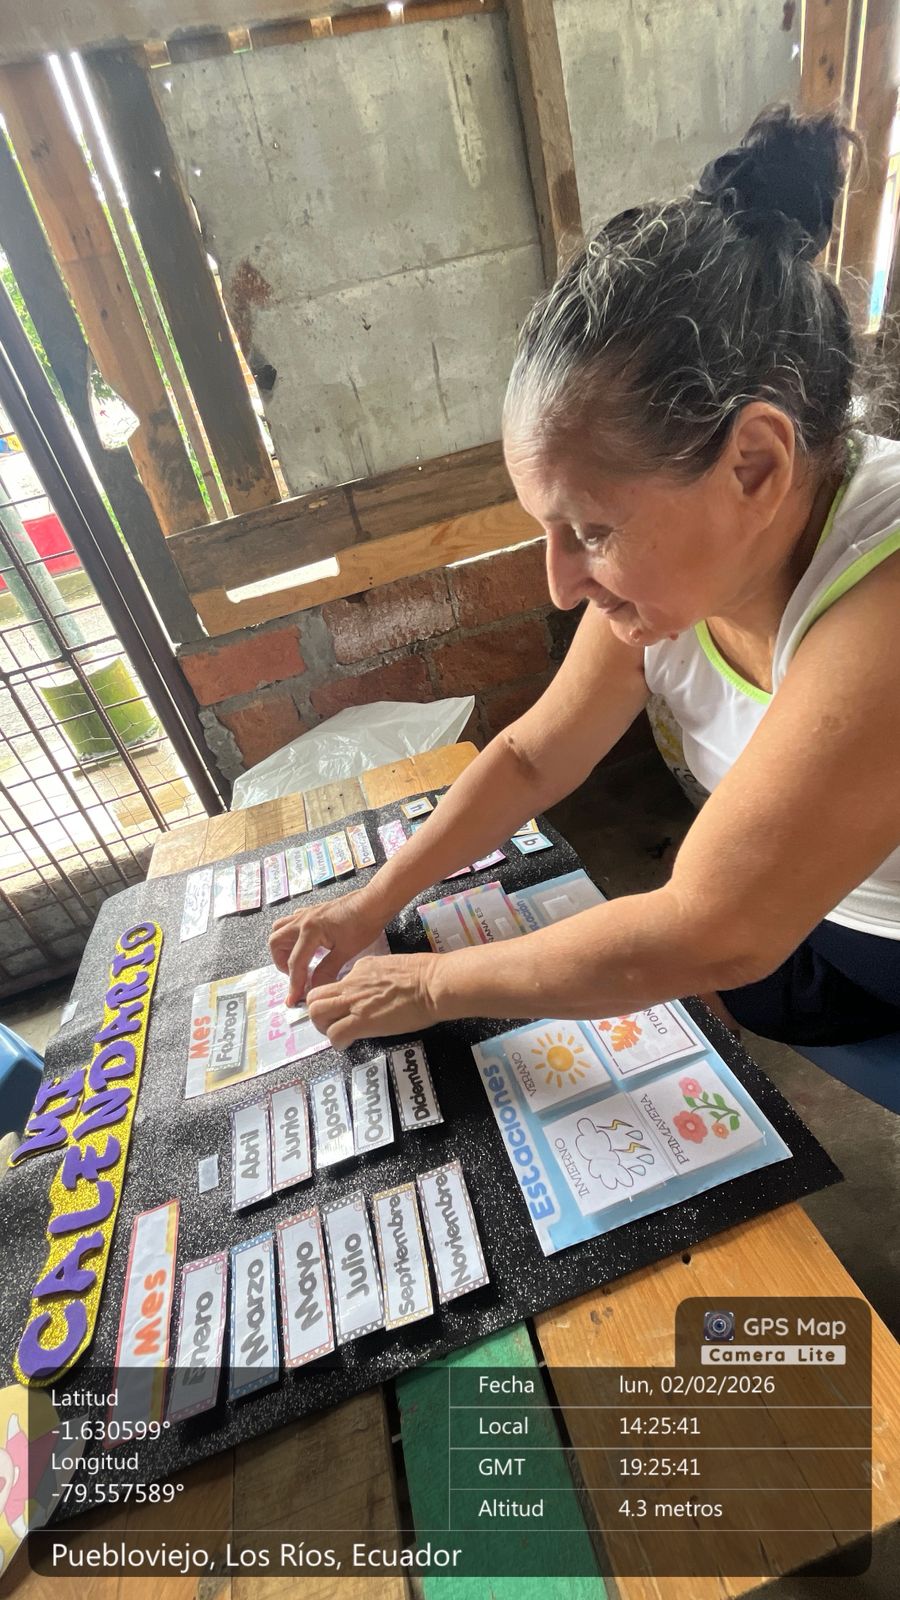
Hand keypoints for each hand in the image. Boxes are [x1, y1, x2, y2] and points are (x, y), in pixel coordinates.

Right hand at [269, 888, 384, 1005]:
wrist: (373, 902)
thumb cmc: (363, 924)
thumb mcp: (346, 951)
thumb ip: (327, 970)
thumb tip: (314, 988)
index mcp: (310, 931)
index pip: (295, 963)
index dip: (294, 984)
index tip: (293, 1000)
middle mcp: (302, 920)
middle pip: (276, 943)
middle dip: (281, 963)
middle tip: (296, 975)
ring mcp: (305, 914)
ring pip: (279, 929)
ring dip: (283, 947)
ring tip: (297, 960)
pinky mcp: (312, 911)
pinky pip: (291, 922)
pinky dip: (292, 936)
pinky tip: (306, 945)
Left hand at [306, 953, 440, 1047]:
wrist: (433, 984)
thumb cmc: (425, 975)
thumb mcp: (392, 966)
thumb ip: (378, 976)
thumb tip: (377, 989)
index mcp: (361, 969)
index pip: (336, 984)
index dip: (336, 1000)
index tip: (345, 1009)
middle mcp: (351, 983)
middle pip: (315, 997)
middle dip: (318, 1013)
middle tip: (332, 1024)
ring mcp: (354, 1002)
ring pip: (317, 1013)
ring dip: (323, 1027)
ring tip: (337, 1034)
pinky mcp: (362, 1021)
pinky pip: (335, 1034)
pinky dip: (337, 1042)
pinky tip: (346, 1045)